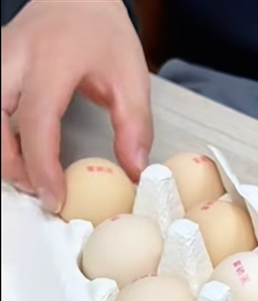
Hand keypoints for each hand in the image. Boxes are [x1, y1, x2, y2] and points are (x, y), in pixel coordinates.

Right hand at [1, 0, 152, 212]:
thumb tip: (134, 171)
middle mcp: (13, 61)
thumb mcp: (131, 79)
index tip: (55, 197)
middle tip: (41, 190)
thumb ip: (134, 127)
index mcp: (51, 63)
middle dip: (11, 166)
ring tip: (32, 176)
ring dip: (1, 154)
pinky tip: (20, 153)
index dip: (43, 167)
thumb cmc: (104, 35)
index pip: (38, 123)